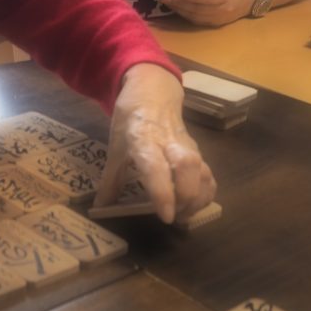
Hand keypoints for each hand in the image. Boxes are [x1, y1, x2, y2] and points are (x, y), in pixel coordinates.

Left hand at [95, 63, 215, 223]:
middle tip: (175, 218)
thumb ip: (110, 180)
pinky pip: (208, 172)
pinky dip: (207, 192)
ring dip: (198, 198)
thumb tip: (101, 206)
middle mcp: (169, 143)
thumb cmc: (130, 119)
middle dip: (186, 197)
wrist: (153, 93)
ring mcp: (187, 146)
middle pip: (187, 167)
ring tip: (185, 216)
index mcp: (143, 140)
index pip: (155, 168)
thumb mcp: (115, 147)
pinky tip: (195, 205)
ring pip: (202, 170)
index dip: (163, 193)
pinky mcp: (197, 150)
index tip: (166, 216)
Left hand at [158, 0, 256, 26]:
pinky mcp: (216, 24)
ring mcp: (219, 18)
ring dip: (179, 10)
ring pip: (196, 17)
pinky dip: (185, 16)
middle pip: (198, 9)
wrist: (253, 0)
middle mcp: (223, 10)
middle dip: (179, 4)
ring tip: (167, 3)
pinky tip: (176, 10)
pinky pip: (198, 21)